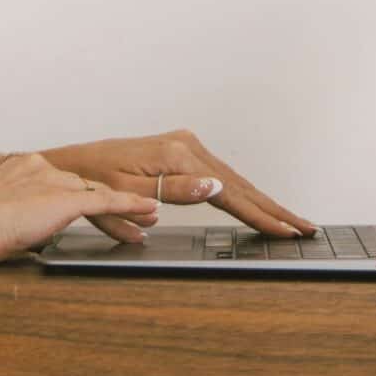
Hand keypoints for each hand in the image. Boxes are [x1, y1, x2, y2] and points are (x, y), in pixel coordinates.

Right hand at [0, 153, 158, 264]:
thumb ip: (19, 216)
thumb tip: (28, 234)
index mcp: (26, 166)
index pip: (64, 180)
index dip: (83, 193)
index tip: (97, 199)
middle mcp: (44, 167)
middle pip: (86, 185)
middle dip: (111, 198)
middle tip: (139, 207)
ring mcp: (54, 181)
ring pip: (99, 192)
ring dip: (126, 205)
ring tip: (150, 214)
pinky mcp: (63, 199)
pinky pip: (106, 202)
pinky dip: (130, 206)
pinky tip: (147, 210)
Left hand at [43, 129, 316, 237]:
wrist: (71, 163)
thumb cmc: (91, 180)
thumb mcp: (128, 190)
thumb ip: (175, 190)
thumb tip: (216, 186)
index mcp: (177, 156)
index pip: (229, 192)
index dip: (260, 215)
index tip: (286, 231)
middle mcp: (186, 145)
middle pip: (239, 183)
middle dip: (273, 208)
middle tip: (304, 227)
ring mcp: (185, 145)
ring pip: (233, 178)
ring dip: (261, 200)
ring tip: (288, 219)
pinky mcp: (181, 150)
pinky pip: (220, 173)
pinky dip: (241, 190)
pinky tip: (254, 201)